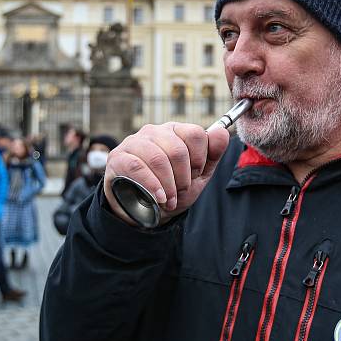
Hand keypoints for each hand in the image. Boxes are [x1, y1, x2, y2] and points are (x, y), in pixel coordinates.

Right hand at [103, 122, 230, 225]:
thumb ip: (212, 155)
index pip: (195, 134)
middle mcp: (154, 131)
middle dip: (183, 177)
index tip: (195, 176)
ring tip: (170, 200)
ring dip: (168, 185)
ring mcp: (134, 142)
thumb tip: (222, 132)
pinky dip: (152, 185)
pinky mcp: (118, 157)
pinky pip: (138, 167)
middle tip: (181, 192)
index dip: (199, 160)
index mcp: (175, 131)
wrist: (142, 208)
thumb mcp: (197, 176)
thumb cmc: (171, 188)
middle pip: (178, 149)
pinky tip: (159, 197)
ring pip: (158, 159)